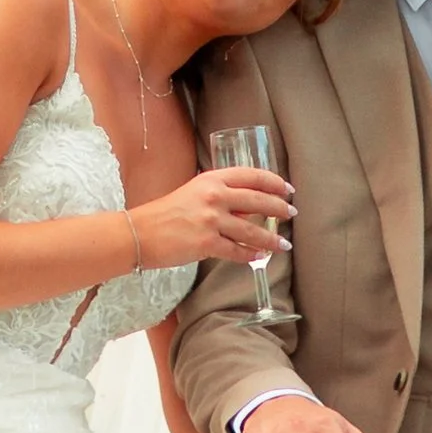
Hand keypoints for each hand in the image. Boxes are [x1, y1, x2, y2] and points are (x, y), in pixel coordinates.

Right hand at [130, 168, 291, 272]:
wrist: (139, 233)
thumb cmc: (164, 213)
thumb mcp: (193, 193)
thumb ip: (220, 196)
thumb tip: (249, 207)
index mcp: (211, 179)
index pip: (251, 175)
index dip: (274, 182)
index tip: (287, 189)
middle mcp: (213, 197)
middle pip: (258, 200)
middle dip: (279, 209)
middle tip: (291, 214)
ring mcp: (211, 221)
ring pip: (252, 230)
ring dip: (271, 239)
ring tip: (283, 244)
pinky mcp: (206, 244)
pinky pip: (237, 251)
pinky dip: (250, 255)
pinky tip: (258, 257)